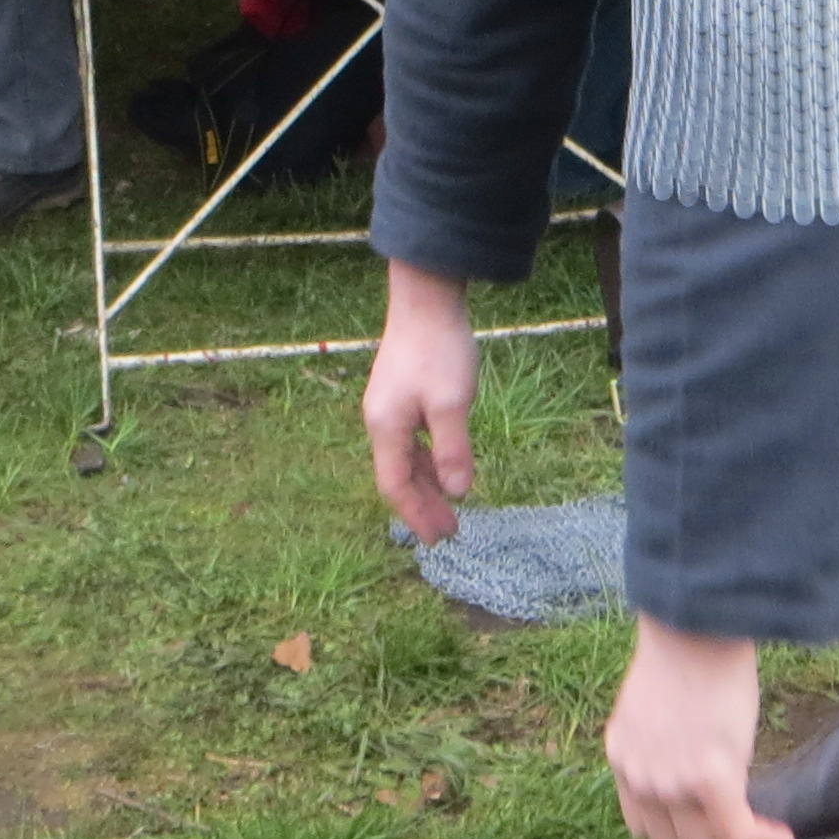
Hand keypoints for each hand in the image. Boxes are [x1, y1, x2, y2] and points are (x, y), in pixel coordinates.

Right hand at [363, 259, 477, 542]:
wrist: (426, 300)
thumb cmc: (438, 350)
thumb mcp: (453, 403)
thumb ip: (453, 450)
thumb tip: (458, 492)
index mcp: (386, 427)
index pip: (395, 486)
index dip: (416, 515)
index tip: (439, 538)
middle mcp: (380, 422)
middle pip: (398, 476)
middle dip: (423, 506)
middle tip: (449, 532)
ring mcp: (389, 408)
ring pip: (405, 459)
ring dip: (427, 485)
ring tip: (451, 507)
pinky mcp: (401, 396)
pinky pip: (411, 442)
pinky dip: (427, 461)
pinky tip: (446, 468)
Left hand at [604, 619, 797, 838]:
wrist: (697, 622)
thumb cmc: (688, 648)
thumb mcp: (659, 707)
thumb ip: (666, 744)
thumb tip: (699, 762)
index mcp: (623, 760)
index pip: (646, 828)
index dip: (685, 834)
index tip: (715, 824)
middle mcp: (639, 779)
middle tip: (748, 836)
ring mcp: (670, 783)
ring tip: (770, 838)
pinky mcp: (707, 780)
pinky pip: (736, 834)